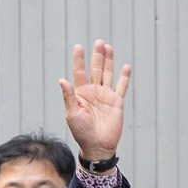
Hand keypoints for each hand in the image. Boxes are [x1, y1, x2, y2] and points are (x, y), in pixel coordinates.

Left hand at [58, 40, 131, 162]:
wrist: (97, 146)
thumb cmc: (81, 132)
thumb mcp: (72, 114)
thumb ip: (68, 97)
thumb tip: (62, 80)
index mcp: (80, 93)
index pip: (79, 72)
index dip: (79, 60)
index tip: (78, 46)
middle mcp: (93, 92)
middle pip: (95, 69)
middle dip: (97, 56)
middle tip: (98, 42)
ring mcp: (105, 96)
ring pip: (107, 74)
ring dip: (108, 61)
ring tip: (108, 47)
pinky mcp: (117, 102)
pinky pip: (121, 86)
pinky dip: (124, 77)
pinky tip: (125, 66)